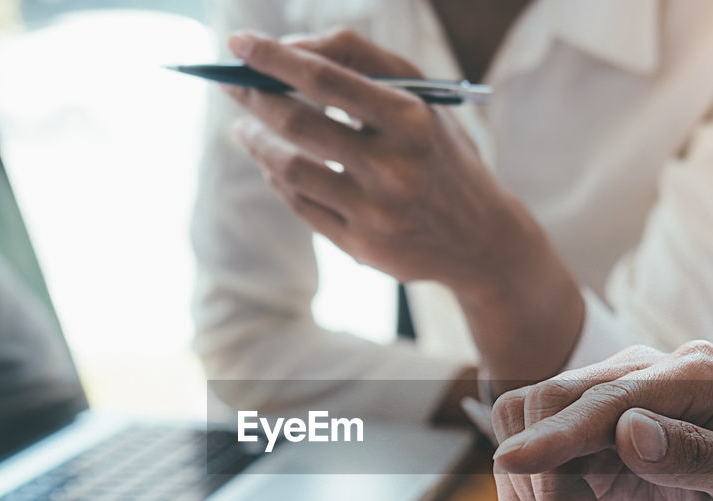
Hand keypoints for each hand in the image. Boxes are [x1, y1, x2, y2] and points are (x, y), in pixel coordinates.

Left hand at [223, 28, 584, 382]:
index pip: (326, 77)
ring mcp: (376, 212)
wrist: (482, 239)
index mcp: (412, 119)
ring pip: (290, 169)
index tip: (238, 41)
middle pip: (299, 123)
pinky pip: (301, 205)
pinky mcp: (363, 246)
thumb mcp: (424, 99)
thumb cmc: (441, 153)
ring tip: (244, 126)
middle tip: (231, 83)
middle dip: (254, 97)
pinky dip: (279, 178)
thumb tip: (291, 50)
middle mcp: (395, 167)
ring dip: (256, 142)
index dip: (274, 57)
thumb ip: (365, 62)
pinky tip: (272, 162)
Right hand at [491, 341, 712, 500]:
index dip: (559, 431)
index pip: (610, 395)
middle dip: (546, 477)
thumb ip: (703, 457)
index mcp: (696, 374)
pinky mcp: (576, 444)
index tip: (513, 464)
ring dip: (529, 493)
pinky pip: (522, 460)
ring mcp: (603, 407)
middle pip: (551, 401)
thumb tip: (630, 430)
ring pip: (522, 424)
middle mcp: (642, 375)